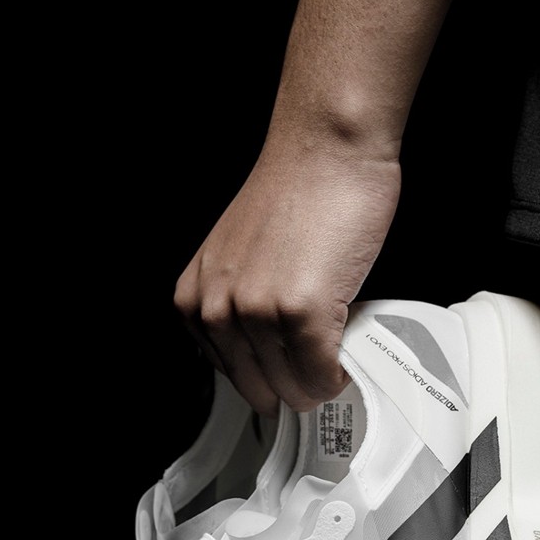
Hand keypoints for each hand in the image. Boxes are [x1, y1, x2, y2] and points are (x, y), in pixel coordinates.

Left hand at [175, 140, 400, 415]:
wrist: (326, 151)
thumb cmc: (298, 194)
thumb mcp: (239, 260)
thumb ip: (241, 307)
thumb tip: (268, 353)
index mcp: (196, 299)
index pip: (230, 374)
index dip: (266, 378)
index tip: (287, 375)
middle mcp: (218, 309)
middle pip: (259, 388)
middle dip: (292, 388)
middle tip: (315, 373)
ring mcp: (257, 314)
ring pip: (291, 388)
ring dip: (317, 383)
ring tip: (332, 359)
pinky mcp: (298, 314)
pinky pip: (320, 374)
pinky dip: (336, 376)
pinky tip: (343, 358)